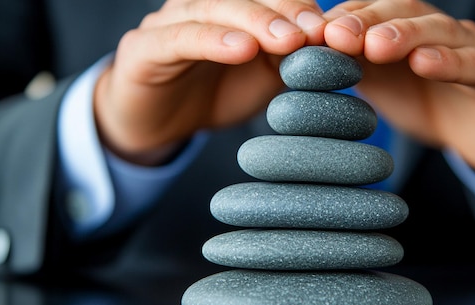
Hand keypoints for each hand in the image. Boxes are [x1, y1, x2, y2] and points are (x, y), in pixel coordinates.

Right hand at [94, 0, 326, 164]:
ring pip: (214, 9)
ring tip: (286, 40)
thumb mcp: (264, 77)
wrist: (161, 123)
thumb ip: (290, 59)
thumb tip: (330, 49)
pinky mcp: (143, 47)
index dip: (299, 9)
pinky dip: (212, 41)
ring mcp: (169, 21)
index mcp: (231, 8)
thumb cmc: (218, 92)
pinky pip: (180, 38)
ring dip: (254, 21)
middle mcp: (200, 5)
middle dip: (284, 12)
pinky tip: (241, 48)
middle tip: (314, 33)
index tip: (331, 32)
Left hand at [322, 0, 474, 190]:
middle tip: (335, 35)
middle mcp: (438, 31)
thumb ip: (346, 70)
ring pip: (440, 30)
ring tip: (375, 46)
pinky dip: (451, 61)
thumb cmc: (427, 104)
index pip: (371, 13)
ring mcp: (473, 48)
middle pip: (402, 11)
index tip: (308, 36)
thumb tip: (292, 62)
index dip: (341, 20)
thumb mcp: (379, 87)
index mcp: (406, 30)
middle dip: (366, 20)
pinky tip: (425, 63)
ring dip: (405, 34)